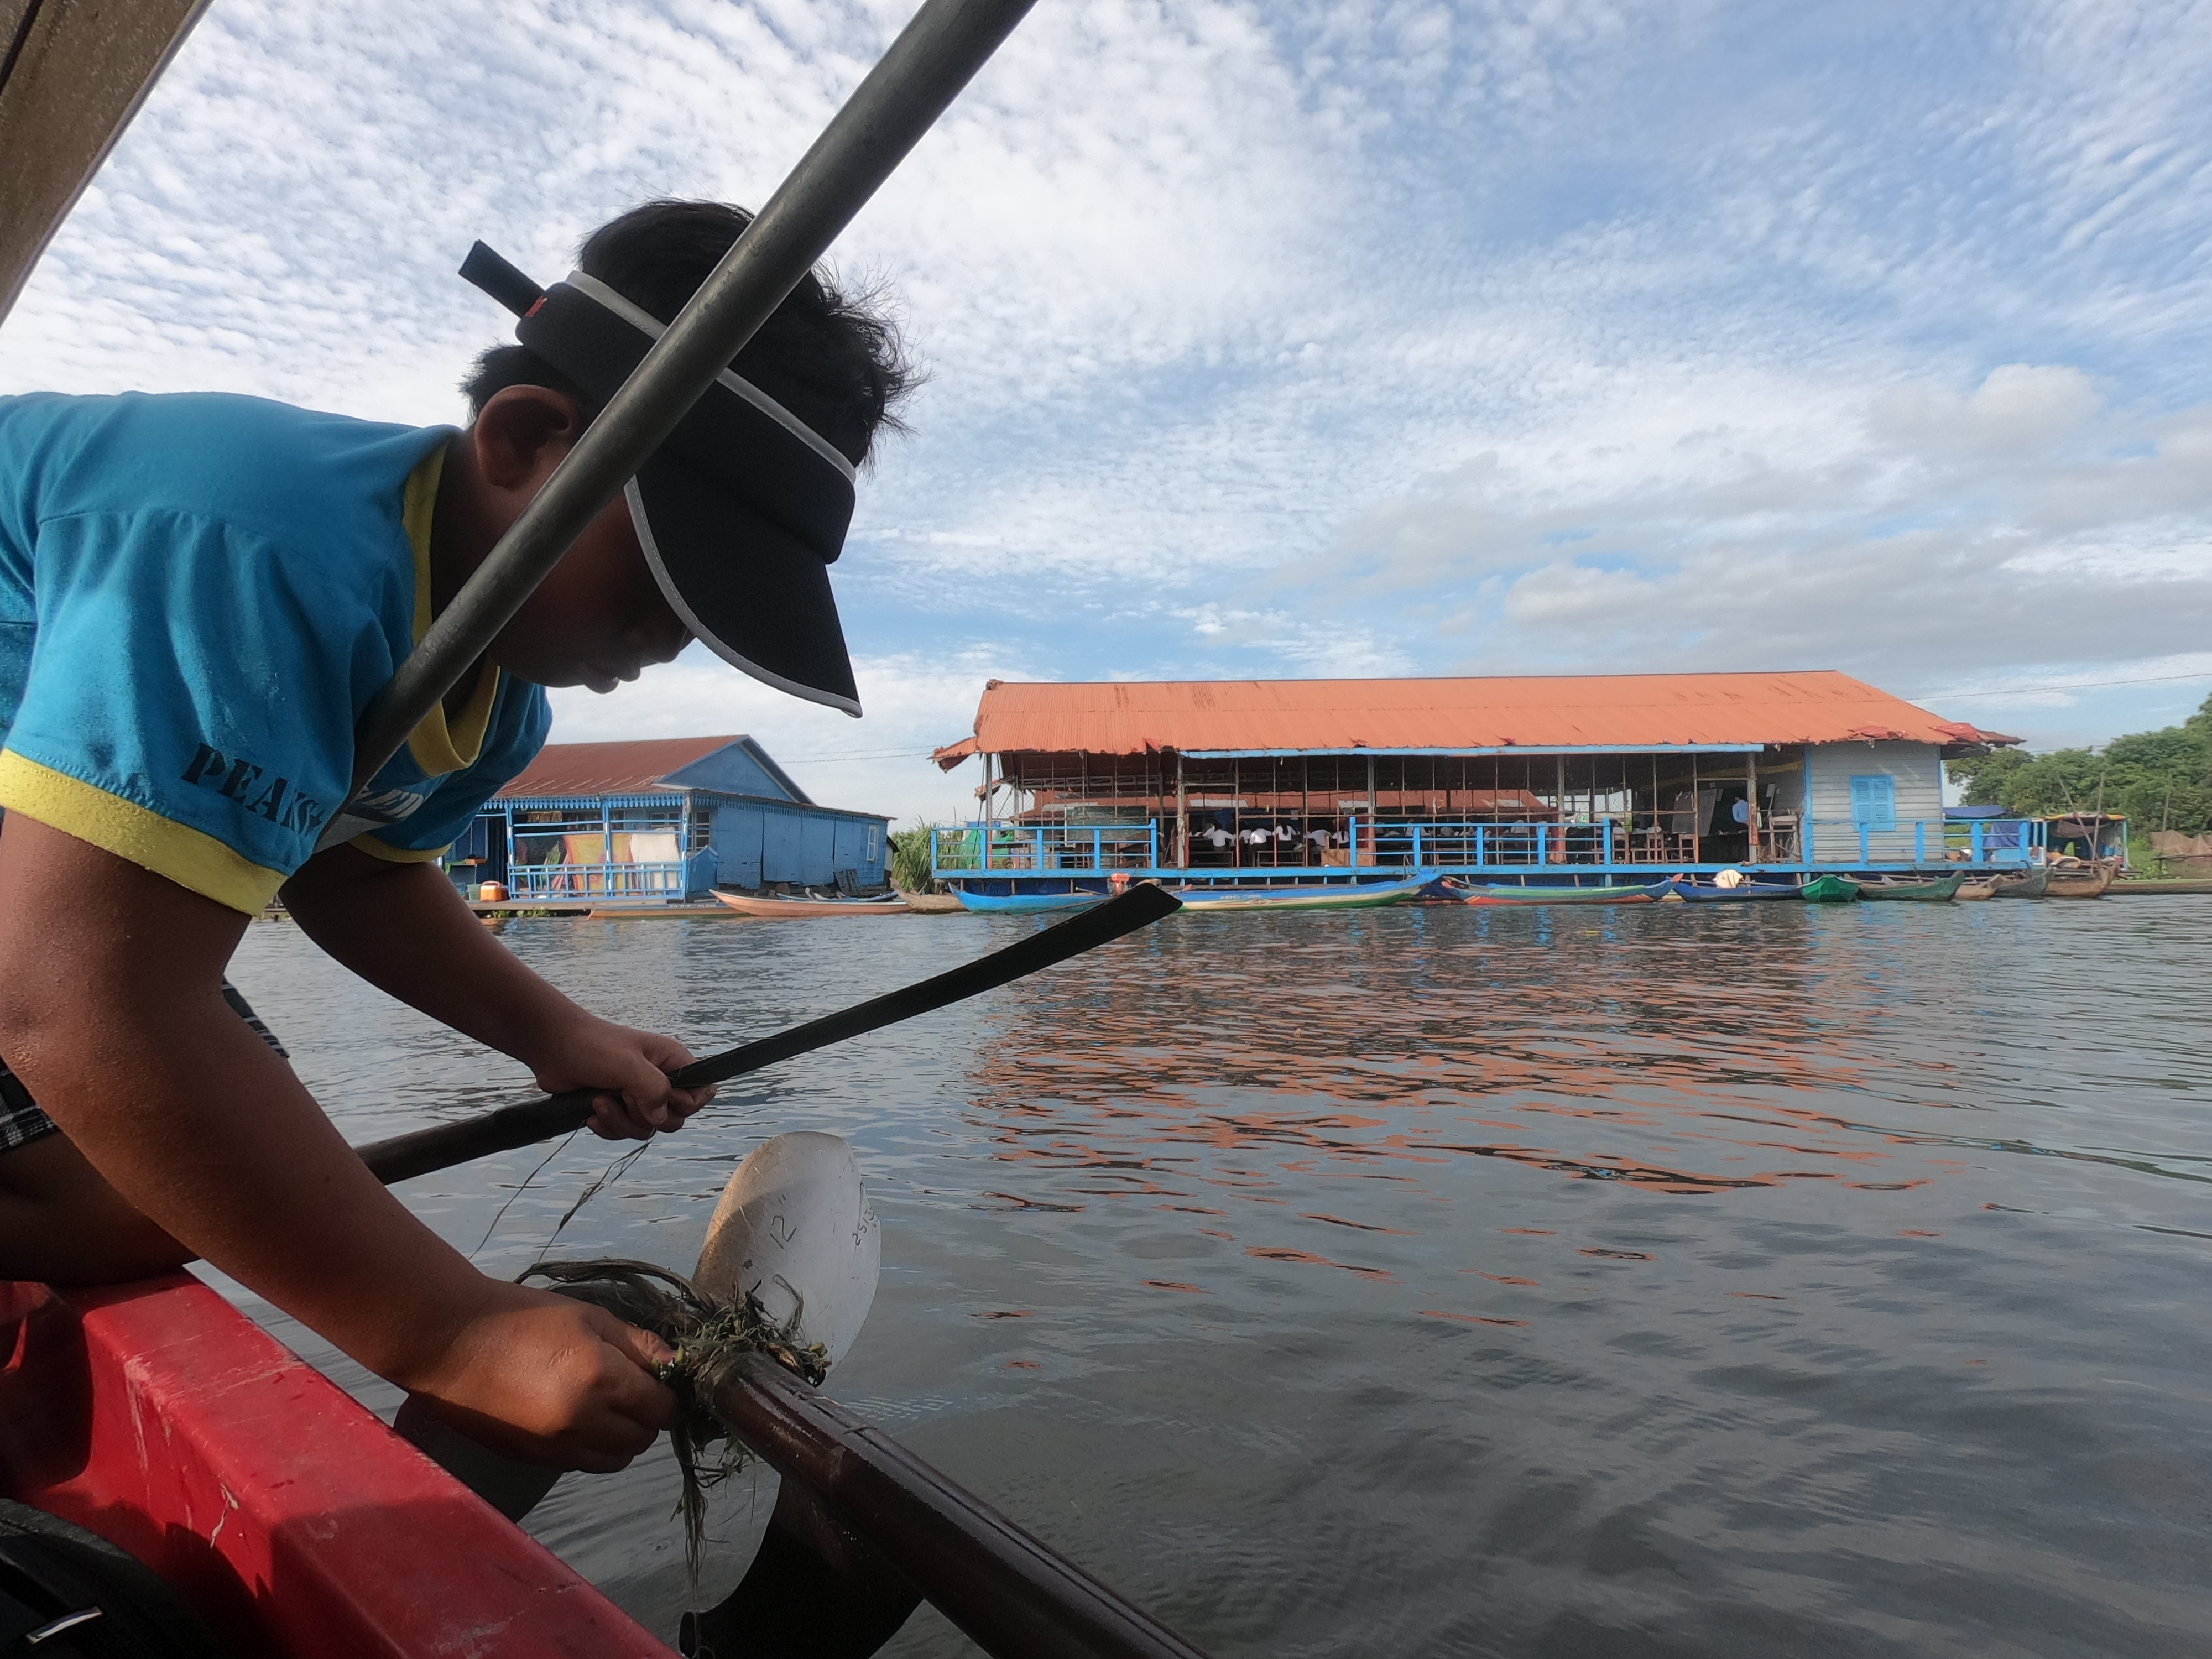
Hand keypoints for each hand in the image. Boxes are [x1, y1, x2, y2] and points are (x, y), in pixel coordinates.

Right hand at [398, 1281, 679, 1470]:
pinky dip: (592, 1448)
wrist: (449, 1341)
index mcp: (600, 1380)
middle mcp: (581, 1423)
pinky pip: (581, 1464)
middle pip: (642, 1440)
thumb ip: (638, 1345)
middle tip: (633, 1390)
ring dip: (621, 1438)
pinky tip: (577, 1418)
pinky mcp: (531, 1460)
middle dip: (647, 1417)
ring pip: (614, 1461)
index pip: (661, 1409)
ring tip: (606, 1407)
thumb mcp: (590, 1316)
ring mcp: (554, 1447)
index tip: (660, 1380)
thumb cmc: (522, 1317)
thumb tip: (676, 1367)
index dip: (668, 1395)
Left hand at [525, 1014, 716, 1140]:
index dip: (683, 1103)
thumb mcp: (627, 1064)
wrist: (553, 1047)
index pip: (700, 1093)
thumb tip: (660, 1118)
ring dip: (620, 1121)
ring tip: (598, 1102)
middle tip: (622, 1096)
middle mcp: (660, 1081)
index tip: (659, 1097)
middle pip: (672, 1119)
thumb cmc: (592, 1046)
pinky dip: (608, 1128)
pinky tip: (591, 1113)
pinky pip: (623, 1133)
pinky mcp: (617, 1109)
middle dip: (644, 1116)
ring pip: (646, 1130)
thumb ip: (653, 1090)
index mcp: (672, 1062)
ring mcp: (638, 1097)